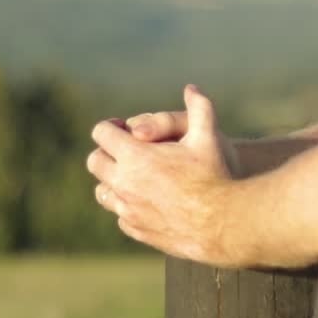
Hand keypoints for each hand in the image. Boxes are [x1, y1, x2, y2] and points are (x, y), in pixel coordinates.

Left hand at [86, 85, 239, 264]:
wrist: (223, 223)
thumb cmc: (216, 177)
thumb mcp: (208, 137)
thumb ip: (199, 108)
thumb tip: (191, 88)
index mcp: (135, 156)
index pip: (101, 134)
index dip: (110, 127)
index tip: (121, 129)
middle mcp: (124, 183)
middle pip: (95, 162)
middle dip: (106, 153)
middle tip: (124, 151)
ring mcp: (128, 209)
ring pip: (102, 192)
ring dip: (113, 182)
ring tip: (133, 176)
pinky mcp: (136, 230)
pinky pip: (119, 215)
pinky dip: (127, 206)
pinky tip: (146, 200)